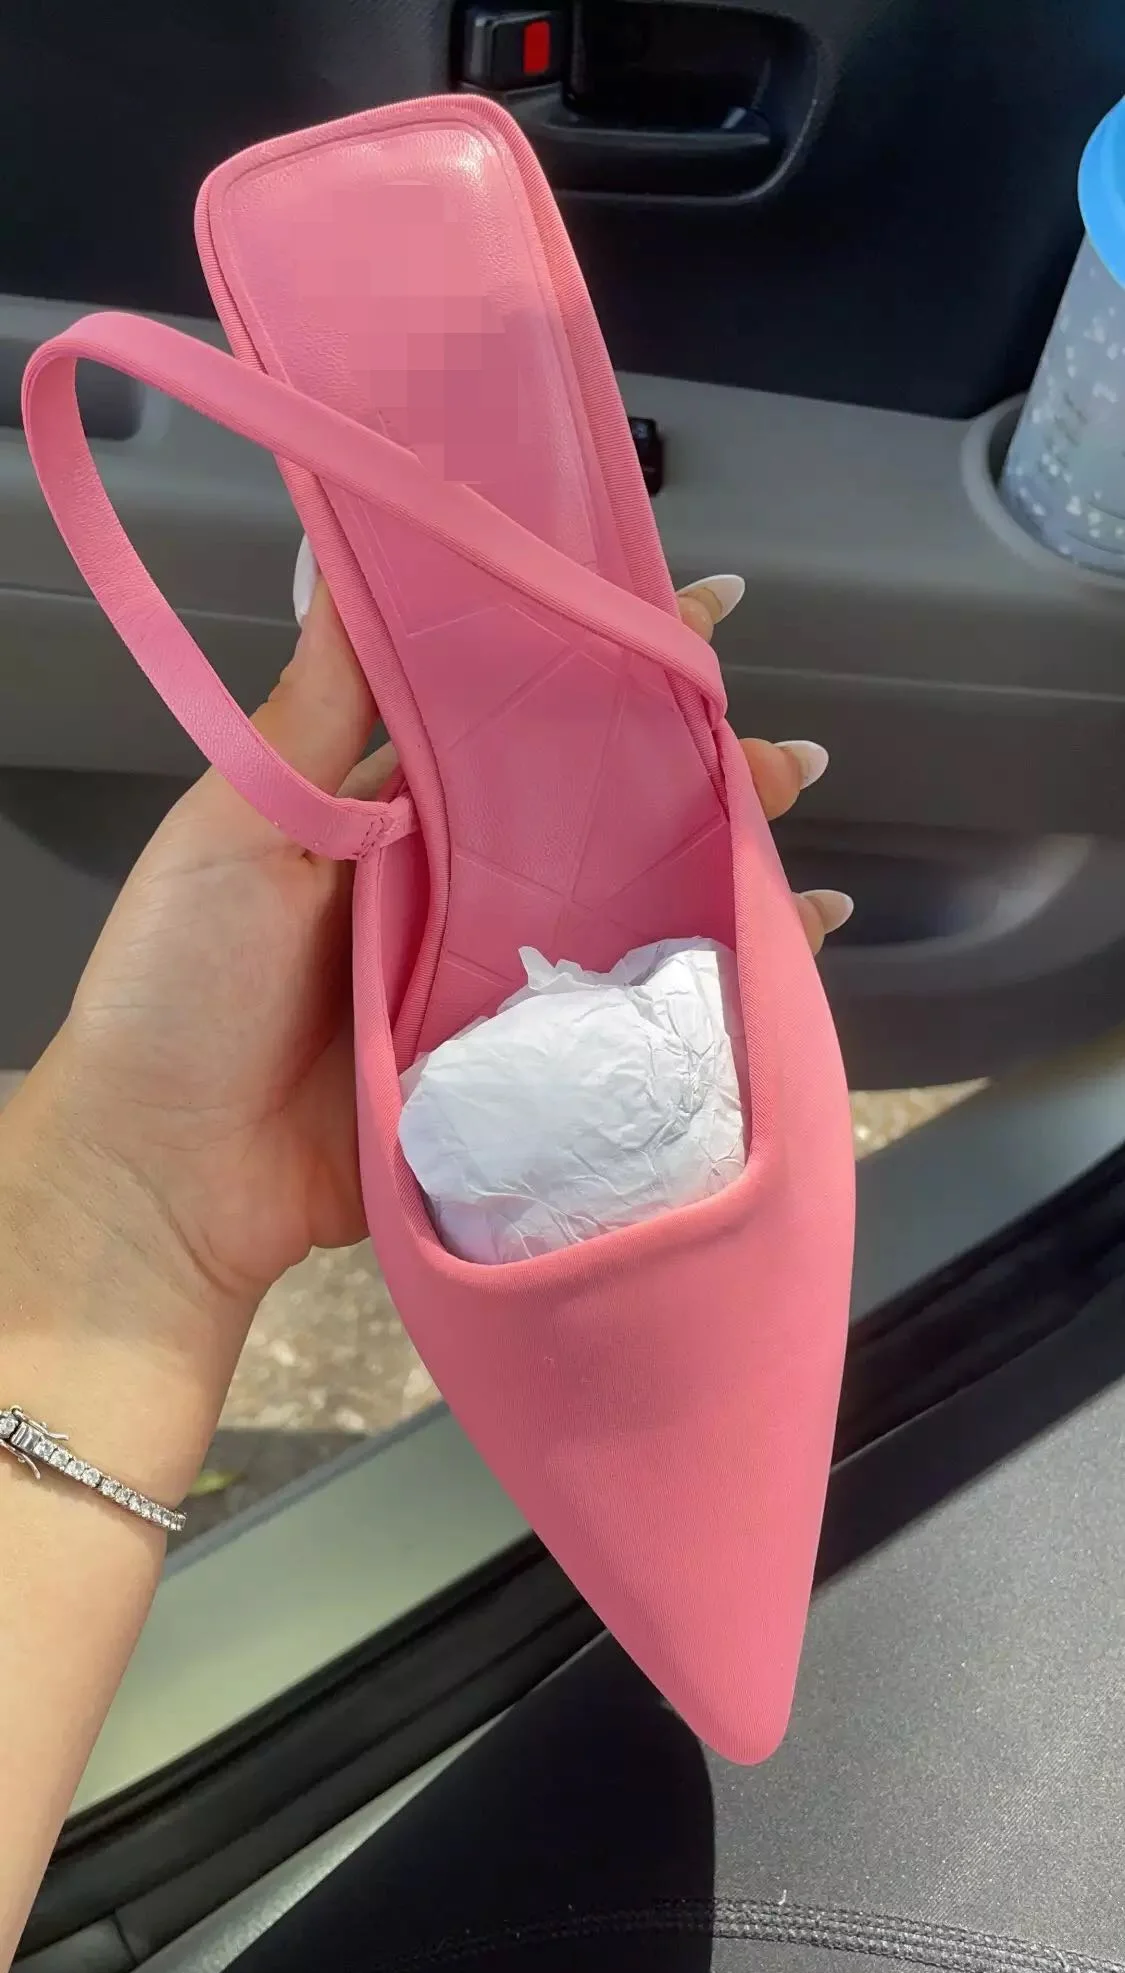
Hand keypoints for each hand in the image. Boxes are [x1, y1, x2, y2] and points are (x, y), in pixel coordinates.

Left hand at [3, 573, 850, 1383]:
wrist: (166, 1179)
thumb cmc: (182, 990)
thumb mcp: (238, 826)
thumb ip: (315, 709)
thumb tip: (340, 549)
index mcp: (396, 813)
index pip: (514, 715)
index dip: (601, 662)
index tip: (689, 610)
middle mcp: (460, 887)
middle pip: (599, 814)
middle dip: (697, 773)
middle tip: (781, 759)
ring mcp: (496, 981)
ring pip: (628, 907)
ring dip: (719, 866)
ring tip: (793, 835)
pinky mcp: (518, 1070)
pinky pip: (621, 1020)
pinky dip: (704, 989)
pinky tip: (778, 959)